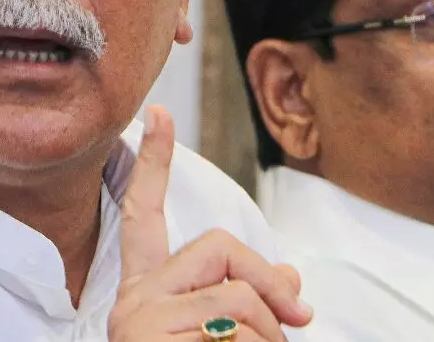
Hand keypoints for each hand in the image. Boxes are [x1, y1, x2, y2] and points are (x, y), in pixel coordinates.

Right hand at [107, 106, 312, 340]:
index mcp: (146, 292)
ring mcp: (140, 318)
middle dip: (268, 280)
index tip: (159, 113)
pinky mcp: (149, 336)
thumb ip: (243, 296)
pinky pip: (237, 332)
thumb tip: (290, 276)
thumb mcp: (219, 334)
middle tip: (297, 319)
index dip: (154, 163)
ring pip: (239, 296)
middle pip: (217, 245)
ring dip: (274, 333)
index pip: (145, 217)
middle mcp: (135, 299)